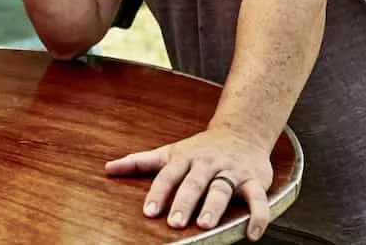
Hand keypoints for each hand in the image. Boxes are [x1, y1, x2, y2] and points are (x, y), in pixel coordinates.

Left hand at [105, 128, 273, 240]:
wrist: (241, 132)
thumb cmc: (199, 148)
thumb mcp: (169, 152)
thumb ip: (139, 162)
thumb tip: (107, 168)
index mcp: (184, 157)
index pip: (168, 176)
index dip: (158, 193)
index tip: (148, 212)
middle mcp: (206, 163)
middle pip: (193, 183)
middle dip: (183, 203)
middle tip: (174, 223)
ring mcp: (231, 171)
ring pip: (222, 189)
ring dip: (213, 207)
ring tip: (204, 225)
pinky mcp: (254, 180)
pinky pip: (258, 199)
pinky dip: (257, 216)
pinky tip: (251, 234)